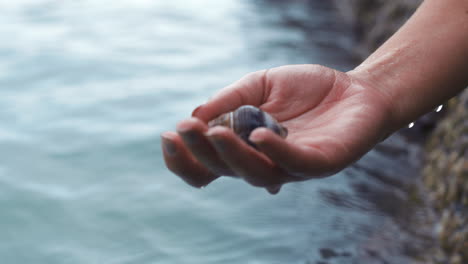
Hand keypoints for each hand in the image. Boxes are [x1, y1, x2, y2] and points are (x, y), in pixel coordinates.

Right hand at [161, 65, 392, 193]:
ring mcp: (292, 167)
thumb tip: (195, 115)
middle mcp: (264, 163)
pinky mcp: (321, 162)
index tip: (168, 135)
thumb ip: (229, 99)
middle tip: (183, 129)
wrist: (357, 88)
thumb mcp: (260, 85)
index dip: (184, 158)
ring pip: (254, 173)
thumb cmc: (307, 90)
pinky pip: (294, 164)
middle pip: (224, 170)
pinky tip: (258, 134)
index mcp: (246, 148)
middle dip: (199, 152)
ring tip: (213, 132)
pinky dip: (274, 152)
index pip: (208, 165)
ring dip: (230, 155)